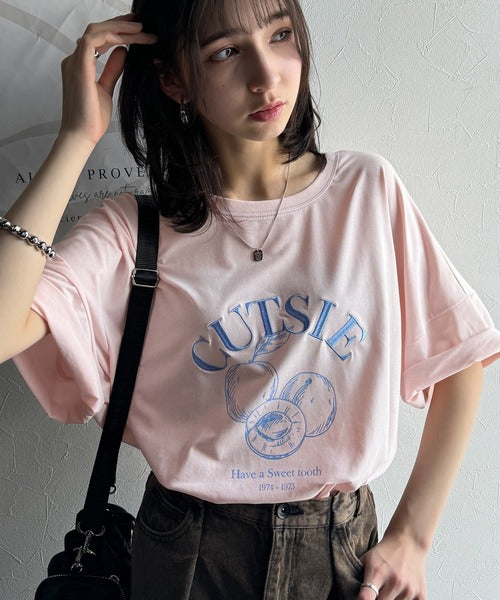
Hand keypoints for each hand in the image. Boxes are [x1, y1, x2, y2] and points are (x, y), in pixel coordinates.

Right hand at [59, 13, 156, 145]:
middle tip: (140, 22)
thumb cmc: (91, 118)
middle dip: (119, 24)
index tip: (136, 30)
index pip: (98, 39)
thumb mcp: (107, 89)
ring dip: (119, 28)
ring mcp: (75, 62)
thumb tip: (123, 52)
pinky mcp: (79, 67)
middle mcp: (74, 60)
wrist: (82, 136)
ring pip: (95, 31)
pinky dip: (110, 37)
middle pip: (97, 30)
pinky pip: (93, 41)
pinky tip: (127, 40)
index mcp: (80, 65)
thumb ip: (112, 69)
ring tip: (140, 30)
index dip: (117, 31)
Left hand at [357, 533, 426, 599]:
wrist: (408, 542)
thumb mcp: (367, 558)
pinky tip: (401, 593)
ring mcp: (409, 590)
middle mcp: (394, 582)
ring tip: (390, 588)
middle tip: (377, 591)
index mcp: (377, 572)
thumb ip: (357, 574)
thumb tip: (348, 589)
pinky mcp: (421, 595)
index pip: (368, 595)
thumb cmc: (386, 551)